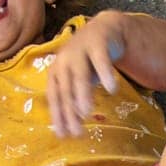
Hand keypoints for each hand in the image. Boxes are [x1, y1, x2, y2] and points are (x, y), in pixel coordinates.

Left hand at [46, 12, 126, 137]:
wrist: (104, 30)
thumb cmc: (88, 62)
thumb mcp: (78, 80)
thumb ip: (74, 100)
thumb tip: (70, 128)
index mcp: (56, 71)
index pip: (54, 96)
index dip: (57, 116)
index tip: (63, 135)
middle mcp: (64, 60)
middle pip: (65, 88)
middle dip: (69, 111)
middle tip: (77, 132)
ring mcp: (79, 50)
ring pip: (79, 74)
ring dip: (82, 94)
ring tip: (87, 112)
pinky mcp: (97, 42)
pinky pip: (101, 60)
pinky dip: (106, 73)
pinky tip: (111, 89)